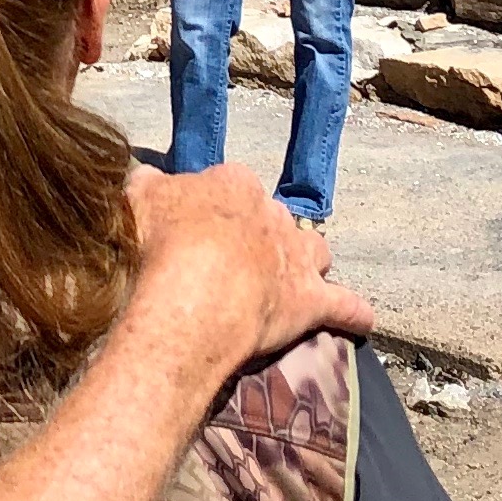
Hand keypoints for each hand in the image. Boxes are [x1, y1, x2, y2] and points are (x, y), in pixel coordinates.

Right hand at [123, 164, 371, 371]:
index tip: (197, 228)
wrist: (192, 296)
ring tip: (291, 278)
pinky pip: (344, 305)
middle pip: (274, 218)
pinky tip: (363, 321)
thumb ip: (147, 186)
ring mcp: (297, 257)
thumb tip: (148, 179)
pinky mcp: (310, 302)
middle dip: (259, 236)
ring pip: (315, 250)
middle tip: (230, 262)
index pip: (231, 185)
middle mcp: (274, 213)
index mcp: (234, 184)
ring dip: (307, 261)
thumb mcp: (138, 199)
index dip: (215, 208)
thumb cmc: (160, 244)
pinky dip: (354, 313)